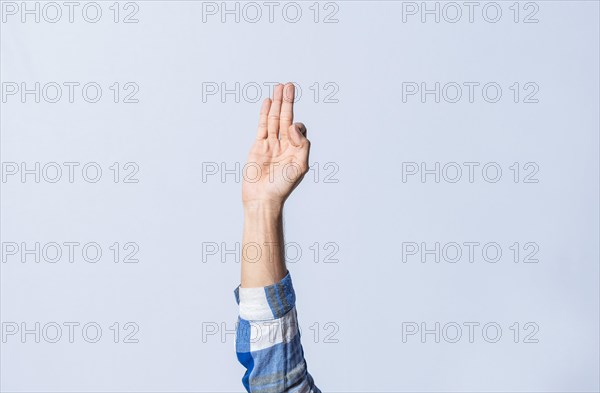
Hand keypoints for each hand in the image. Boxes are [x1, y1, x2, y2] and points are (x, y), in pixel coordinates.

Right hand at [242, 83, 309, 207]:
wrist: (262, 198)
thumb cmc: (282, 186)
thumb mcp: (301, 166)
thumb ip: (302, 144)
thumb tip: (292, 127)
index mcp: (295, 150)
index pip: (298, 130)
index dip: (296, 126)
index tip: (291, 131)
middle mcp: (284, 145)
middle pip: (286, 118)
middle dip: (287, 102)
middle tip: (289, 85)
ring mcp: (270, 145)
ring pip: (274, 120)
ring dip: (277, 103)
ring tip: (279, 87)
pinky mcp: (257, 147)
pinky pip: (262, 127)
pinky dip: (265, 114)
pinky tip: (267, 102)